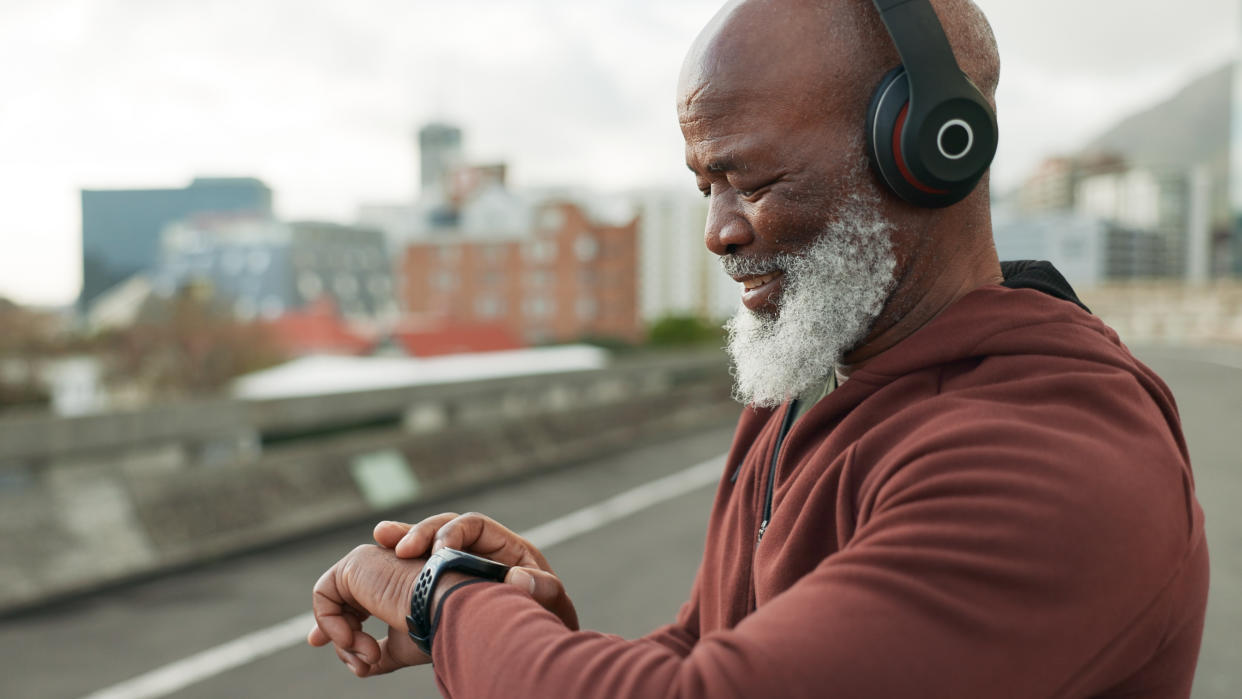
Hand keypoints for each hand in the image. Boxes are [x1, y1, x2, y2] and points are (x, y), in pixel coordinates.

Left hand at [307, 544, 428, 676]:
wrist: (446, 609)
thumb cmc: (434, 625)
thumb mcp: (401, 645)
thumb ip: (380, 652)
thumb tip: (361, 666)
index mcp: (390, 585)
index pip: (353, 603)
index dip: (338, 627)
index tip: (332, 650)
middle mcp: (378, 569)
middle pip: (339, 605)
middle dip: (339, 638)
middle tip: (359, 665)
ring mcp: (367, 562)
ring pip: (332, 603)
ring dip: (344, 638)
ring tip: (370, 655)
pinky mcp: (355, 563)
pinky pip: (323, 595)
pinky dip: (329, 622)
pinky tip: (351, 639)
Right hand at [374, 513, 579, 630]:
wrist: (535, 637)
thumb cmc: (545, 615)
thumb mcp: (550, 600)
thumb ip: (541, 588)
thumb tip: (518, 579)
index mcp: (503, 545)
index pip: (473, 525)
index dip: (453, 533)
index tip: (438, 551)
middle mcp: (476, 548)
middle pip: (442, 528)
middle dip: (418, 532)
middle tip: (395, 544)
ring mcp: (456, 564)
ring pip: (424, 545)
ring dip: (401, 539)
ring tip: (381, 537)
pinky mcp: (440, 585)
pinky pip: (416, 569)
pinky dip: (398, 567)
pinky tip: (379, 564)